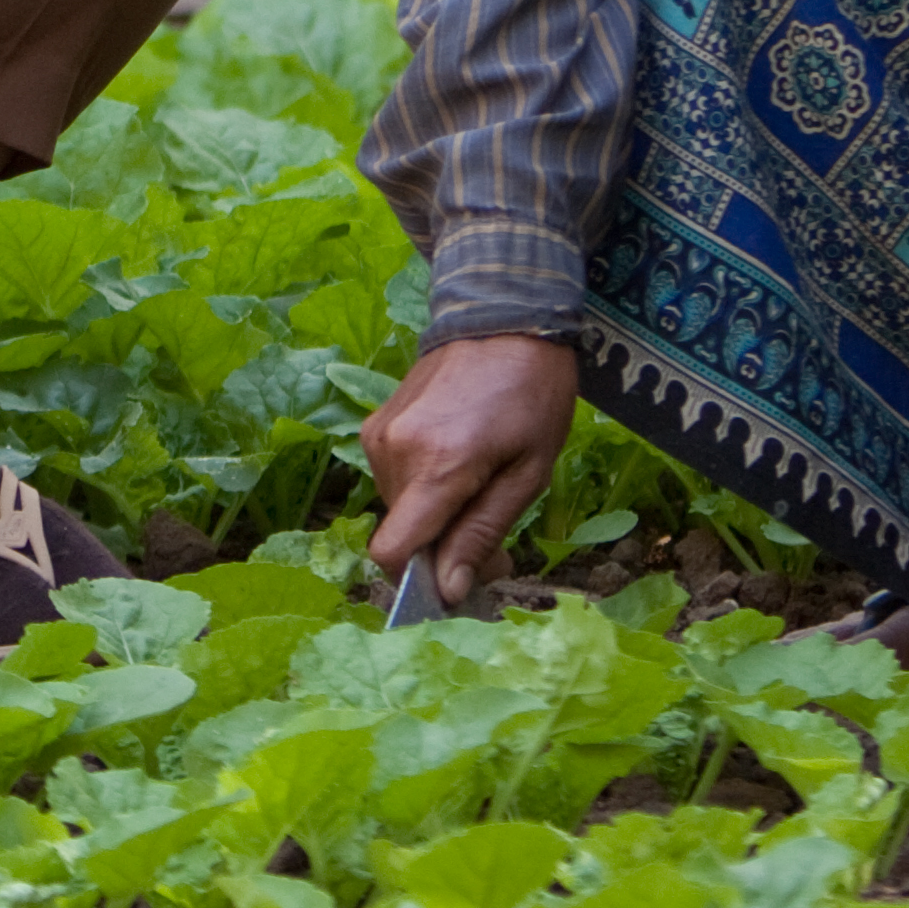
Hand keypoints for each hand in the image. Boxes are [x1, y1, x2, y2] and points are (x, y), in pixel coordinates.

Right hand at [362, 332, 578, 605]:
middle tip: (494, 533)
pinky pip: (393, 478)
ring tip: (480, 485)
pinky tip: (457, 460)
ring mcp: (378, 434)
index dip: (418, 580)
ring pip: (398, 509)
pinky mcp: (375, 424)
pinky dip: (422, 487)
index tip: (457, 580)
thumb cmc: (533, 393)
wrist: (502, 317)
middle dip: (442, 546)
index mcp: (437, 465)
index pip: (392, 550)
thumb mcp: (530, 472)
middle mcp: (394, 451)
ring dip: (434, 515)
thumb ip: (482, 533)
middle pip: (403, 534)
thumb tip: (450, 590)